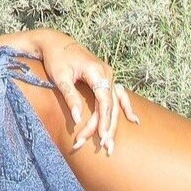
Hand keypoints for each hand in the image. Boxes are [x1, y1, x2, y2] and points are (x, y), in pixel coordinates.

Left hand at [37, 35, 138, 155]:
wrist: (56, 41)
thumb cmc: (56, 58)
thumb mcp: (60, 77)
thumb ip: (71, 97)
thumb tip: (78, 119)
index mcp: (97, 71)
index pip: (104, 101)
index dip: (104, 120)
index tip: (101, 137)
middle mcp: (107, 73)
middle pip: (111, 106)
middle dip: (107, 128)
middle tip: (106, 148)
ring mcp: (108, 75)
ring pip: (114, 104)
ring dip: (112, 124)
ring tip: (111, 144)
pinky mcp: (104, 78)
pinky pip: (119, 95)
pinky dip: (126, 107)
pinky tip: (134, 120)